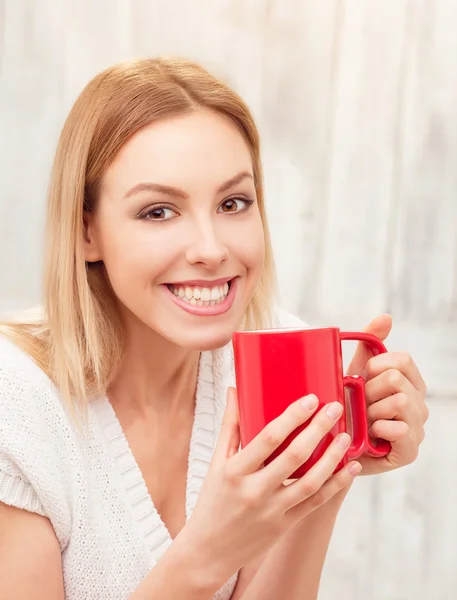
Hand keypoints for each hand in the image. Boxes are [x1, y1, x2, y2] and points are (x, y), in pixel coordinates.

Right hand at [179, 389, 361, 588]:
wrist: (208, 551)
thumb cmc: (212, 501)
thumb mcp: (216, 462)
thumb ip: (230, 425)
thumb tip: (234, 390)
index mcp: (235, 471)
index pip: (268, 438)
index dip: (292, 417)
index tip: (310, 399)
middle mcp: (254, 491)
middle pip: (294, 456)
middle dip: (318, 429)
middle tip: (334, 409)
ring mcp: (272, 511)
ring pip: (310, 482)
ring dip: (332, 458)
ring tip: (346, 437)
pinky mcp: (284, 525)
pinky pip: (315, 503)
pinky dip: (335, 485)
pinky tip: (350, 468)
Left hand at [346, 314, 427, 474]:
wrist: (335, 445)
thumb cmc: (347, 408)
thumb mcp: (354, 372)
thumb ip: (370, 344)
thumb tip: (385, 317)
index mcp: (409, 383)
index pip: (403, 360)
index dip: (375, 366)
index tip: (362, 378)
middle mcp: (418, 404)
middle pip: (396, 379)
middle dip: (369, 391)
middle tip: (360, 405)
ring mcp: (417, 428)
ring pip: (399, 401)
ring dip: (371, 411)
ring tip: (363, 421)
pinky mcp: (410, 451)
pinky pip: (400, 429)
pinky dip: (378, 430)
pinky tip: (370, 435)